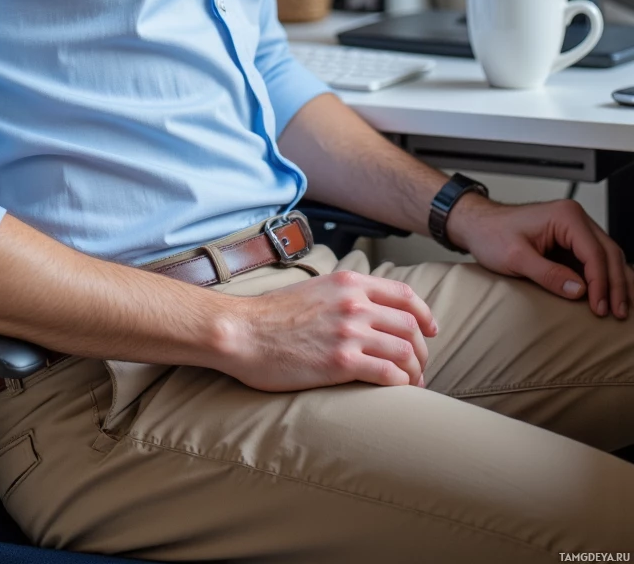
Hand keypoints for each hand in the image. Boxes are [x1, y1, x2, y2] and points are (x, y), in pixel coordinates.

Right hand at [216, 270, 437, 392]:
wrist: (242, 333)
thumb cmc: (271, 316)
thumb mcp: (314, 290)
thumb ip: (343, 295)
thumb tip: (367, 310)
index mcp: (348, 282)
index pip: (404, 294)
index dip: (425, 314)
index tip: (432, 330)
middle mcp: (354, 303)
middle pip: (410, 325)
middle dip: (422, 349)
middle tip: (420, 365)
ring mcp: (349, 332)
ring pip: (405, 351)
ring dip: (416, 370)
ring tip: (413, 383)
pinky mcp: (341, 362)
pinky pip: (388, 373)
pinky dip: (401, 384)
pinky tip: (398, 390)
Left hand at [447, 192, 633, 318]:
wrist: (478, 225)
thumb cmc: (491, 234)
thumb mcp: (516, 257)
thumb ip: (548, 273)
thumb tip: (579, 290)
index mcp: (565, 216)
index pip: (595, 253)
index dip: (601, 283)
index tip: (600, 308)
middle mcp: (575, 218)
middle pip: (609, 253)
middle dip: (616, 285)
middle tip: (618, 313)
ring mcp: (575, 229)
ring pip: (607, 257)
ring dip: (614, 283)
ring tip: (618, 310)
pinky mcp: (571, 242)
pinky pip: (595, 261)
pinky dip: (603, 279)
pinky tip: (607, 297)